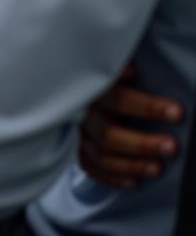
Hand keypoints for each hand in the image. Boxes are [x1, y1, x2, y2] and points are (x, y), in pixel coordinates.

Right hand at [79, 65, 182, 188]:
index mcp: (92, 90)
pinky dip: (111, 178)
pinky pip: (90, 169)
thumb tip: (131, 69)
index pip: (119, 99)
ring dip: (130, 164)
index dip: (147, 107)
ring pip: (100, 155)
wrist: (74, 87)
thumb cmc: (102, 80)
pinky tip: (133, 182)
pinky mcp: (77, 149)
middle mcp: (82, 113)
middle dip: (142, 143)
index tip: (176, 112)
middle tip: (171, 146)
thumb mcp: (109, 70)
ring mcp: (78, 133)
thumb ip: (118, 69)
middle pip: (108, 133)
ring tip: (157, 168)